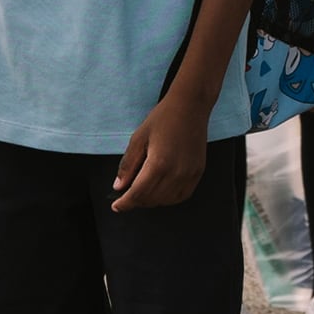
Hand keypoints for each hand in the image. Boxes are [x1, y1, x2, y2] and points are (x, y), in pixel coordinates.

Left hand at [114, 88, 216, 209]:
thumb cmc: (163, 118)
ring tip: (142, 192)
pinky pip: (182, 196)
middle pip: (151, 199)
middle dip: (136, 201)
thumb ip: (128, 165)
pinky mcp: (198, 172)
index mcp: (158, 164)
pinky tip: (160, 191)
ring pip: (166, 200)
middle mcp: (176, 173)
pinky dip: (168, 198)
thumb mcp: (138, 138)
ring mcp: (189, 174)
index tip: (116, 206)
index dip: (125, 203)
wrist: (190, 106)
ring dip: (152, 201)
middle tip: (127, 195)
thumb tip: (119, 187)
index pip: (138, 194)